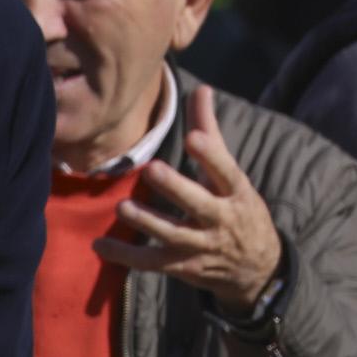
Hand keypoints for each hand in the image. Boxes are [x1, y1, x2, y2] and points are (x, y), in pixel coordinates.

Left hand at [92, 85, 281, 312]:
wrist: (256, 268)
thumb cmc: (237, 208)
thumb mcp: (230, 174)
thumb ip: (210, 132)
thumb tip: (201, 88)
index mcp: (236, 192)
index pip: (226, 171)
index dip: (211, 155)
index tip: (193, 137)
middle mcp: (220, 219)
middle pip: (198, 204)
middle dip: (176, 188)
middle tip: (152, 169)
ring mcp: (201, 246)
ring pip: (172, 235)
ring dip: (146, 222)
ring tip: (122, 207)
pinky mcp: (182, 266)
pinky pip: (151, 262)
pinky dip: (125, 256)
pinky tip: (100, 245)